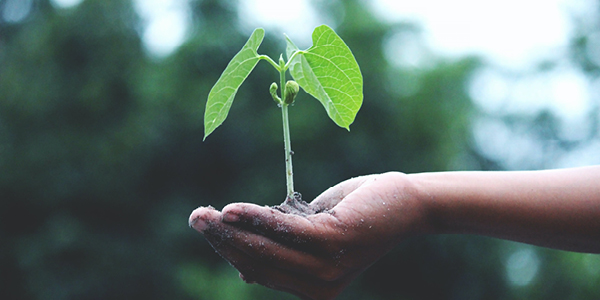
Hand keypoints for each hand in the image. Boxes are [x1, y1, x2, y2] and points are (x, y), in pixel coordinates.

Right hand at [189, 172, 427, 299]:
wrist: (404, 203)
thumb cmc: (355, 214)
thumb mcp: (313, 233)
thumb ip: (283, 248)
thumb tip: (243, 269)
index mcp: (311, 288)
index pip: (259, 270)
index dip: (229, 250)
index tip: (206, 227)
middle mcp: (318, 287)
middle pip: (257, 262)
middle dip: (222, 240)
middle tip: (196, 218)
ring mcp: (327, 268)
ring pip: (266, 248)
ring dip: (231, 230)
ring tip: (205, 214)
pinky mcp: (334, 243)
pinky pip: (285, 230)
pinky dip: (256, 218)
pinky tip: (232, 210)